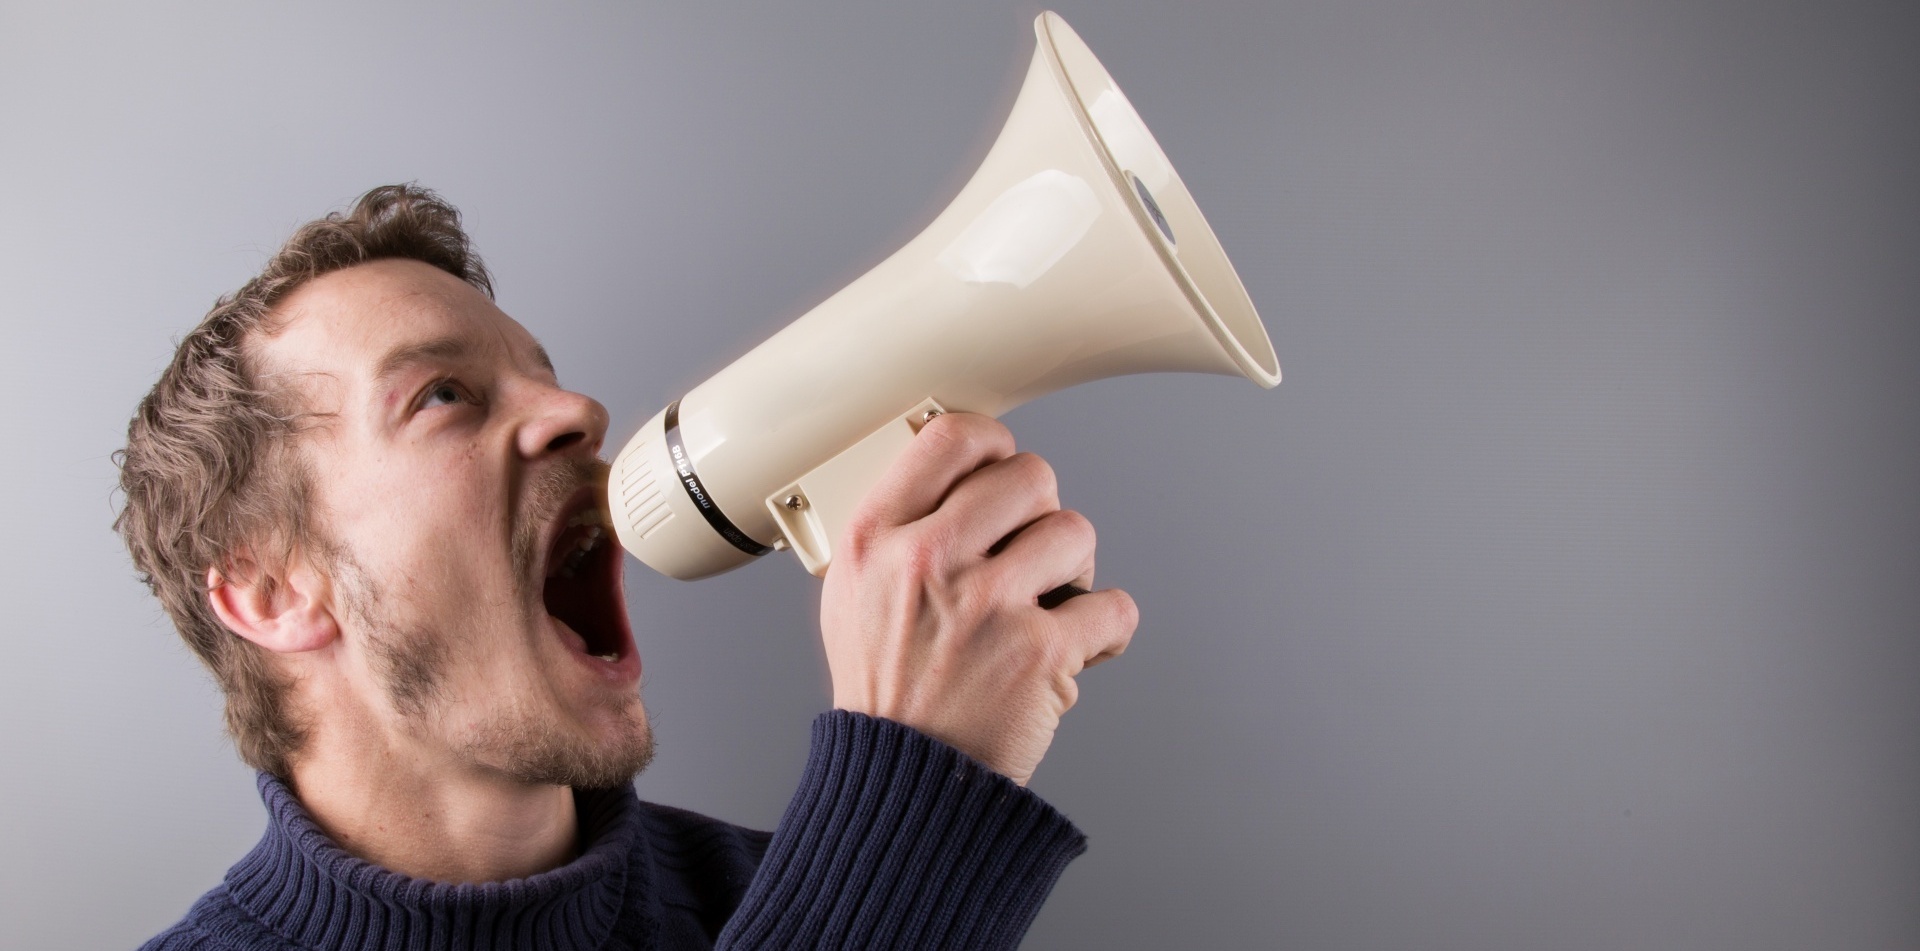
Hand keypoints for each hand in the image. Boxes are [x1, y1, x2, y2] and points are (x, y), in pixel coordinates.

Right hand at [818, 412, 1137, 785]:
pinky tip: (1077, 647)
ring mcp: (986, 605)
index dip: (994, 445)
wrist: (903, 783)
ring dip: (1075, 569)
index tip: (1003, 468)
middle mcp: (927, 562)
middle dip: (1042, 513)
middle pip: (1030, 475)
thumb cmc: (884, 693)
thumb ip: (896, 530)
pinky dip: (1106, 630)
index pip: (952, 437)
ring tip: (1048, 605)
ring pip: (1076, 532)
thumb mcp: (852, 595)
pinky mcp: (1039, 654)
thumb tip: (954, 473)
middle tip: (1031, 552)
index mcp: (875, 538)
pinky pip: (1114, 607)